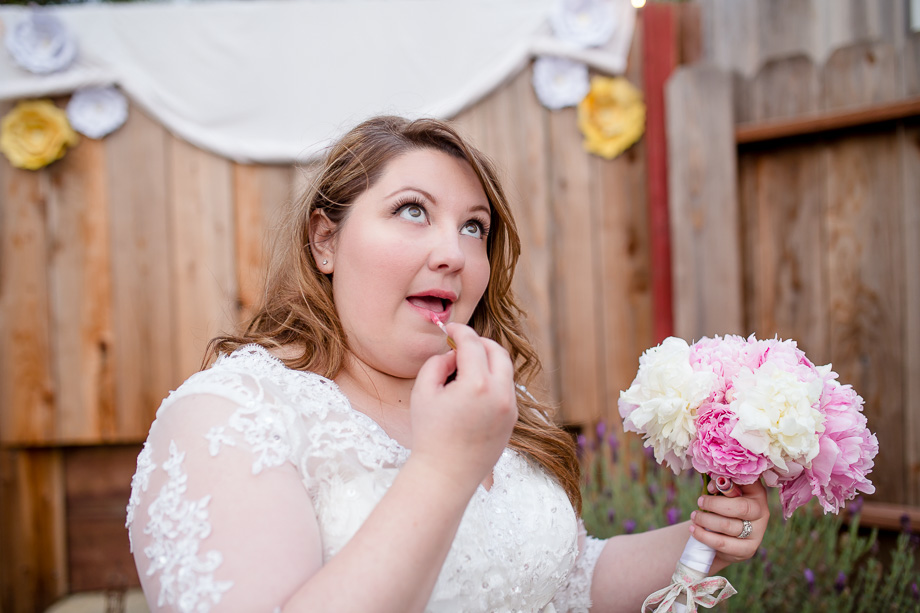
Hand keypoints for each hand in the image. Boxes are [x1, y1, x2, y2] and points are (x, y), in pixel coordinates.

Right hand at [408, 323, 517, 493]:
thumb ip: (438, 363)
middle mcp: (500, 393)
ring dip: (487, 361)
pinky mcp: (512, 419)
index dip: (459, 330)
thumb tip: (454, 354)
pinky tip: (471, 390)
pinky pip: (505, 389)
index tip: (449, 328)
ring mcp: (510, 407)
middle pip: (497, 351)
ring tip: (463, 368)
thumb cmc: (430, 434)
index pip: (472, 343)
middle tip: (460, 344)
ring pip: (504, 369)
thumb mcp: (423, 392)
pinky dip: (492, 380)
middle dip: (479, 342)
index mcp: (477, 384)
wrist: (447, 474)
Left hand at [689, 479, 769, 566]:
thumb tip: (712, 484)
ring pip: (728, 526)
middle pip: (741, 507)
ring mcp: (757, 533)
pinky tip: (694, 530)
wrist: (723, 537)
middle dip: (715, 504)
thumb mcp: (722, 494)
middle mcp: (761, 512)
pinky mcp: (747, 549)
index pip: (746, 484)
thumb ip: (719, 486)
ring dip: (706, 520)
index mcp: (757, 493)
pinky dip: (704, 536)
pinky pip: (722, 543)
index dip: (725, 484)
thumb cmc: (721, 508)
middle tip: (700, 501)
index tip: (709, 487)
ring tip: (694, 516)